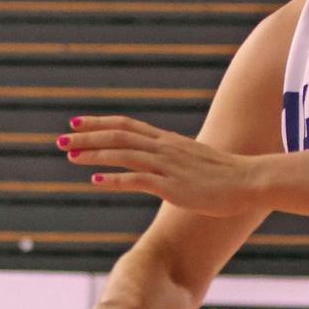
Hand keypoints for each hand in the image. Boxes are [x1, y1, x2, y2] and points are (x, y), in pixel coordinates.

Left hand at [58, 116, 264, 217]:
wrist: (249, 181)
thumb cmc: (223, 175)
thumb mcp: (193, 162)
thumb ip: (173, 161)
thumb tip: (159, 166)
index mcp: (167, 142)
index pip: (127, 125)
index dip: (100, 123)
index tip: (77, 123)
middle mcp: (163, 148)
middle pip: (118, 135)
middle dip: (87, 136)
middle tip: (60, 139)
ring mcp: (166, 166)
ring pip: (123, 154)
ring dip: (94, 154)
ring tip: (69, 156)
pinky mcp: (171, 186)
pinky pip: (137, 180)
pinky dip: (113, 179)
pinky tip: (94, 181)